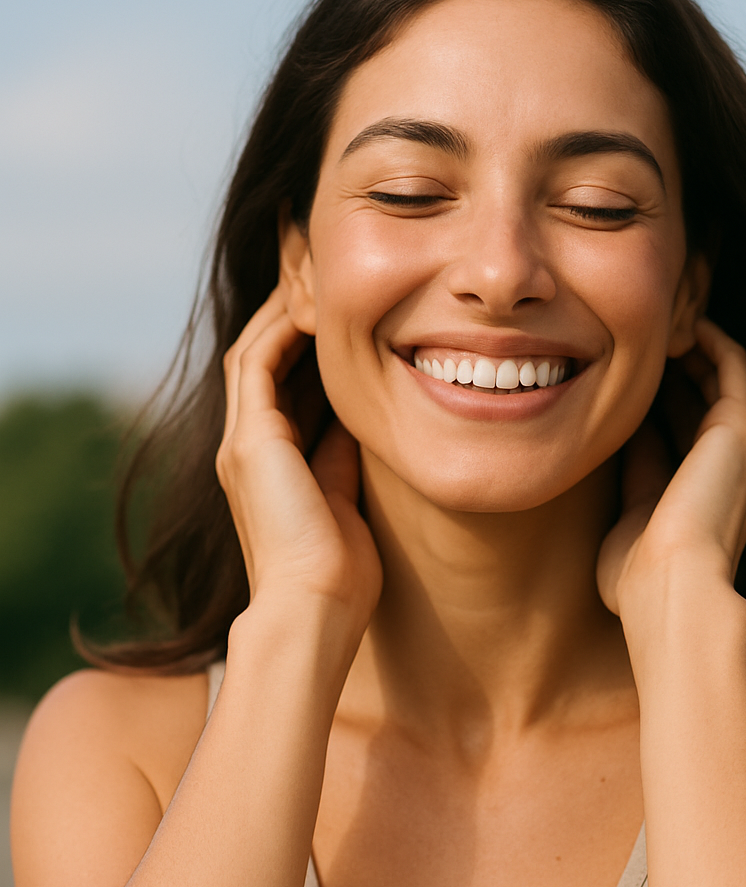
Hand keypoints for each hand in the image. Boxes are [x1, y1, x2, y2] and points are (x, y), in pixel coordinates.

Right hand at [215, 285, 382, 623]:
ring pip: (253, 348)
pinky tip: (317, 306)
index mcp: (269, 462)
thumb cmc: (340, 575)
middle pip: (261, 355)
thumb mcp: (347, 496)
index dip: (309, 343)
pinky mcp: (251, 441)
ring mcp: (243, 442)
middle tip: (329, 277)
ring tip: (320, 276)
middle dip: (292, 314)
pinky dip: (282, 328)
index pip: (281, 382)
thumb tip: (362, 416)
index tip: (347, 313)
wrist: (316, 610)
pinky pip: (258, 362)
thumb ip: (344, 454)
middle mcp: (247, 446)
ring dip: (284, 309)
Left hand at [597, 318, 745, 618]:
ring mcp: (742, 446)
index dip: (650, 394)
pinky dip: (708, 336)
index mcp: (705, 490)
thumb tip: (614, 437)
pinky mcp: (741, 427)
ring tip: (654, 315)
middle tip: (635, 331)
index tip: (616, 367)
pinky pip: (730, 363)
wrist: (672, 589)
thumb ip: (630, 479)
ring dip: (688, 342)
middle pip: (702, 396)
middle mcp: (734, 466)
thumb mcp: (627, 517)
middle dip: (670, 363)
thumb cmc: (639, 578)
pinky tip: (676, 317)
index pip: (679, 426)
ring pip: (718, 373)